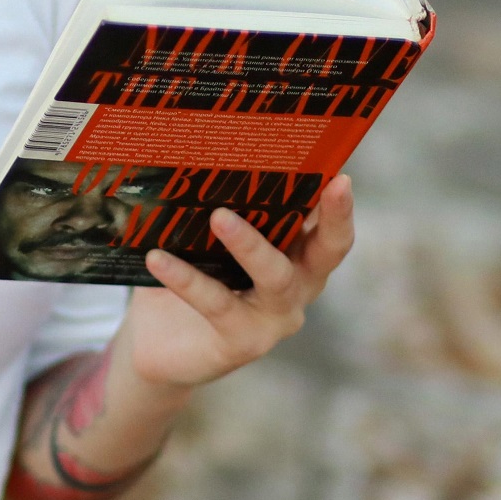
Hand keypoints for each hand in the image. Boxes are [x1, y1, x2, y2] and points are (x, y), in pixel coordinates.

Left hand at [125, 175, 352, 389]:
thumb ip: (215, 204)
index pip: (329, 224)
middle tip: (330, 183)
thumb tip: (195, 155)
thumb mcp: (206, 236)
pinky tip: (158, 258)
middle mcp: (298, 286)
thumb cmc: (191, 273)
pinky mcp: (243, 342)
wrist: (159, 343)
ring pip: (275, 277)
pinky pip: (218, 303)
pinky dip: (186, 279)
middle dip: (334, 218)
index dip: (340, 202)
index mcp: (298, 254)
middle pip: (327, 252)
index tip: (342, 173)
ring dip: (250, 244)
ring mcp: (275, 317)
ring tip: (220, 216)